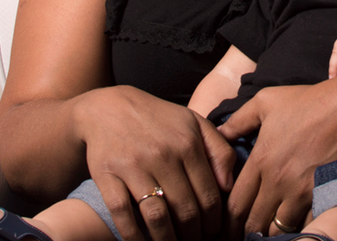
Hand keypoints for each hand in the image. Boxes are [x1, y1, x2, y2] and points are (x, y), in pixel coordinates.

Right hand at [75, 86, 236, 240]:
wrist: (108, 108)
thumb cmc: (158, 119)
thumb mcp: (194, 123)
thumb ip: (219, 151)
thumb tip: (229, 186)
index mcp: (188, 144)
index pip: (209, 196)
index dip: (214, 222)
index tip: (213, 233)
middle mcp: (163, 155)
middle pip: (186, 211)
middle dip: (194, 236)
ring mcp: (133, 166)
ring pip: (157, 217)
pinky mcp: (107, 175)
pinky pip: (123, 214)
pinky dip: (133, 236)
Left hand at [216, 77, 336, 239]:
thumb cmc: (309, 101)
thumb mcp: (266, 102)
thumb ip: (238, 121)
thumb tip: (219, 134)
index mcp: (261, 160)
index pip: (235, 204)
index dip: (227, 221)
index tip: (225, 227)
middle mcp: (278, 180)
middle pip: (253, 222)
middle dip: (245, 232)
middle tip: (241, 235)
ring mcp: (301, 191)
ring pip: (278, 229)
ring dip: (271, 231)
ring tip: (267, 230)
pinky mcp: (322, 195)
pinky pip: (305, 224)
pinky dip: (298, 227)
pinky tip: (294, 225)